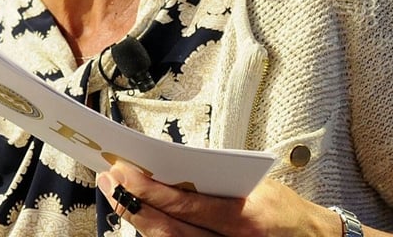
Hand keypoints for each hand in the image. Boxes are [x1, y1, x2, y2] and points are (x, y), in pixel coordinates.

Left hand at [96, 162, 353, 235]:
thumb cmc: (283, 207)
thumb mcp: (256, 184)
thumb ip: (217, 177)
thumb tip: (171, 162)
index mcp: (244, 217)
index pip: (187, 205)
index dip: (151, 191)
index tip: (123, 171)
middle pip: (170, 230)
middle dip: (134, 205)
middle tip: (108, 179)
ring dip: (138, 219)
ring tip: (116, 193)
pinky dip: (157, 232)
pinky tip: (139, 214)